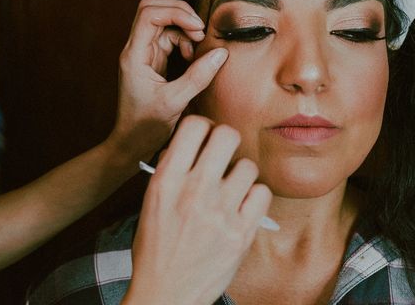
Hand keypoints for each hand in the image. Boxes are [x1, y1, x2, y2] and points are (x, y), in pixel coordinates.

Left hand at [110, 0, 227, 161]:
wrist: (131, 143)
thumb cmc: (145, 126)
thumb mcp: (175, 102)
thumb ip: (198, 77)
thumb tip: (221, 53)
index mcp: (134, 55)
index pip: (148, 14)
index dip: (175, 13)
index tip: (197, 28)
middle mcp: (136, 49)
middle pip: (153, 10)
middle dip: (180, 13)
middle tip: (200, 31)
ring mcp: (144, 54)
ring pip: (163, 23)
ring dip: (184, 30)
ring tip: (197, 49)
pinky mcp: (153, 61)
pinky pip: (169, 38)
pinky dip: (184, 42)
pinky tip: (192, 58)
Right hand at [123, 116, 271, 304]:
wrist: (165, 294)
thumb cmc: (155, 248)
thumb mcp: (151, 202)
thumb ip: (172, 170)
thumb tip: (194, 144)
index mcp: (167, 180)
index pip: (194, 126)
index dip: (203, 126)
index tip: (205, 137)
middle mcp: (194, 190)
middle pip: (227, 135)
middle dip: (226, 140)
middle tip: (223, 154)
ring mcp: (220, 212)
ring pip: (248, 166)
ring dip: (241, 174)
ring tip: (231, 189)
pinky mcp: (241, 233)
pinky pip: (262, 193)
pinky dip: (254, 198)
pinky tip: (242, 207)